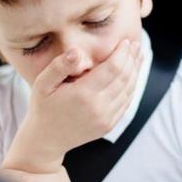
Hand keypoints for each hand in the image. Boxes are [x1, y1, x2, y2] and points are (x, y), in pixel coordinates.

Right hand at [1, 39, 142, 173]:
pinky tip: (132, 75)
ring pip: (128, 90)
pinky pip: (126, 103)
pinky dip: (132, 87)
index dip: (122, 53)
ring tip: (138, 56)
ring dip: (135, 71)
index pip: (112, 68)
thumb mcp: (42, 84)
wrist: (46, 140)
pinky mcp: (109, 125)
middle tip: (135, 44)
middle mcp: (98, 107)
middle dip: (132, 59)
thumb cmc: (43, 107)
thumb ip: (59, 66)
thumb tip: (76, 52)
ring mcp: (105, 118)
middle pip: (124, 78)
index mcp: (83, 94)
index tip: (126, 41)